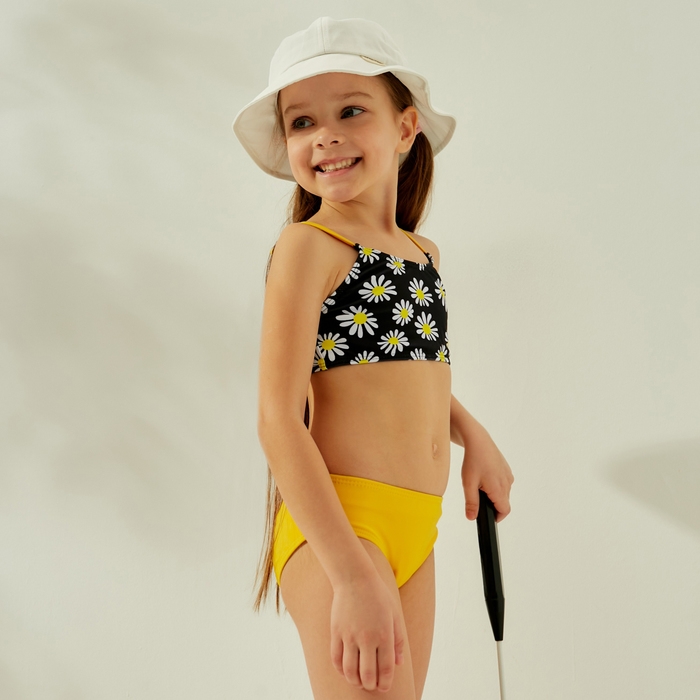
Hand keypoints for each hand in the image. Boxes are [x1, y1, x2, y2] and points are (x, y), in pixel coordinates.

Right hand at [330, 572, 404, 692]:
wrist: (355, 577)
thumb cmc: (377, 595)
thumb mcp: (394, 615)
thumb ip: (398, 640)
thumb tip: (398, 663)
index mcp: (384, 634)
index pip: (385, 669)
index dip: (385, 683)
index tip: (384, 687)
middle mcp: (367, 638)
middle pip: (367, 675)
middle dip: (370, 685)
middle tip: (371, 685)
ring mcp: (349, 635)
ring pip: (349, 671)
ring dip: (355, 681)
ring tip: (359, 680)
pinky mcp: (336, 632)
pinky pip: (336, 659)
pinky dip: (341, 670)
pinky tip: (346, 670)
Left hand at [461, 423, 513, 522]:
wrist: (478, 441)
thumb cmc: (473, 460)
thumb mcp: (468, 484)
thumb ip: (471, 503)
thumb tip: (472, 517)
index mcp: (499, 489)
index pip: (504, 511)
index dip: (497, 517)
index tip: (488, 517)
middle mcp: (507, 483)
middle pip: (503, 502)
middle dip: (492, 504)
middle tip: (478, 496)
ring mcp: (508, 475)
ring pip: (504, 492)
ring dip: (494, 493)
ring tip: (480, 484)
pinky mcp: (506, 469)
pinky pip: (503, 482)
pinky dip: (495, 484)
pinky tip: (484, 476)